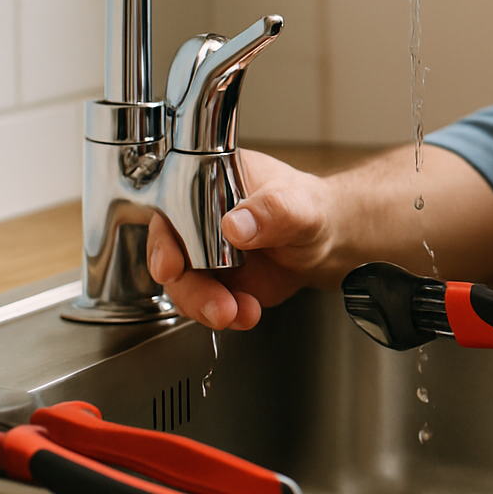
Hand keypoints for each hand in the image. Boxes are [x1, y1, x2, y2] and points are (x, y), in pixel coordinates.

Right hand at [147, 150, 344, 330]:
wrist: (326, 241)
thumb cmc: (311, 208)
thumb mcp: (299, 205)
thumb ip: (272, 210)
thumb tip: (235, 225)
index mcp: (213, 180)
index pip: (173, 206)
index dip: (165, 238)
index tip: (171, 265)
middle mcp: (199, 216)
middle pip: (169, 253)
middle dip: (188, 285)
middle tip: (215, 303)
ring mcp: (204, 251)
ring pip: (183, 284)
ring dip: (204, 305)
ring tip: (235, 312)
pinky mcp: (215, 280)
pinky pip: (204, 302)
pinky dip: (223, 313)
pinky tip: (247, 313)